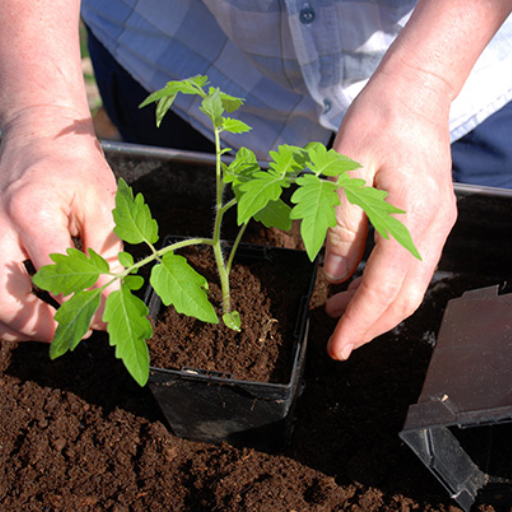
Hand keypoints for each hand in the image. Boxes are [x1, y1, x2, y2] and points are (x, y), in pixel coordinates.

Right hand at [0, 108, 122, 341]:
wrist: (38, 137)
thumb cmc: (73, 166)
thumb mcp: (103, 205)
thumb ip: (107, 255)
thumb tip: (112, 302)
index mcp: (30, 213)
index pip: (56, 278)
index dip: (85, 307)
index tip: (107, 321)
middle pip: (3, 300)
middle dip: (40, 328)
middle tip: (75, 332)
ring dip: (20, 325)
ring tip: (57, 326)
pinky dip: (7, 309)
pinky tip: (35, 310)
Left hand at [324, 67, 457, 359]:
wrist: (415, 93)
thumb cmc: (378, 121)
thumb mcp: (344, 170)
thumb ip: (340, 226)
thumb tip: (336, 276)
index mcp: (411, 213)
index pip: (385, 285)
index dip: (360, 320)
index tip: (338, 346)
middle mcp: (433, 226)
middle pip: (406, 295)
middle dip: (370, 324)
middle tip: (338, 341)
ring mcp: (437, 224)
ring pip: (411, 284)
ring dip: (376, 306)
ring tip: (338, 311)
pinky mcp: (431, 219)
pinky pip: (411, 265)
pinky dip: (385, 284)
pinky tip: (357, 283)